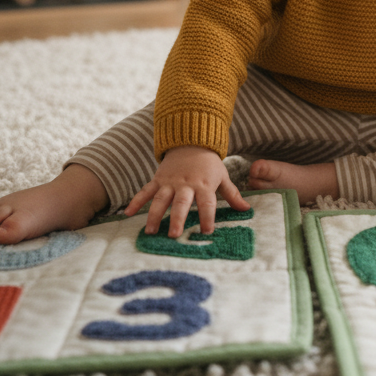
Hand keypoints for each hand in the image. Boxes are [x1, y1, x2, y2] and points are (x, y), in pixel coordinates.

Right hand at [124, 145, 249, 236]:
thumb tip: (247, 208)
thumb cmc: (209, 163)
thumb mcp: (223, 176)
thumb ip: (233, 194)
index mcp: (204, 185)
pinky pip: (145, 191)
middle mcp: (186, 184)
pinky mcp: (158, 179)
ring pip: (161, 199)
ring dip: (155, 215)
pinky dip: (136, 201)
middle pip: (181, 203)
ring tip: (151, 231)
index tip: (207, 232)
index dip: (208, 217)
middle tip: (174, 235)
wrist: (191, 140)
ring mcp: (170, 182)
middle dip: (178, 219)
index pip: (207, 203)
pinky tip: (127, 213)